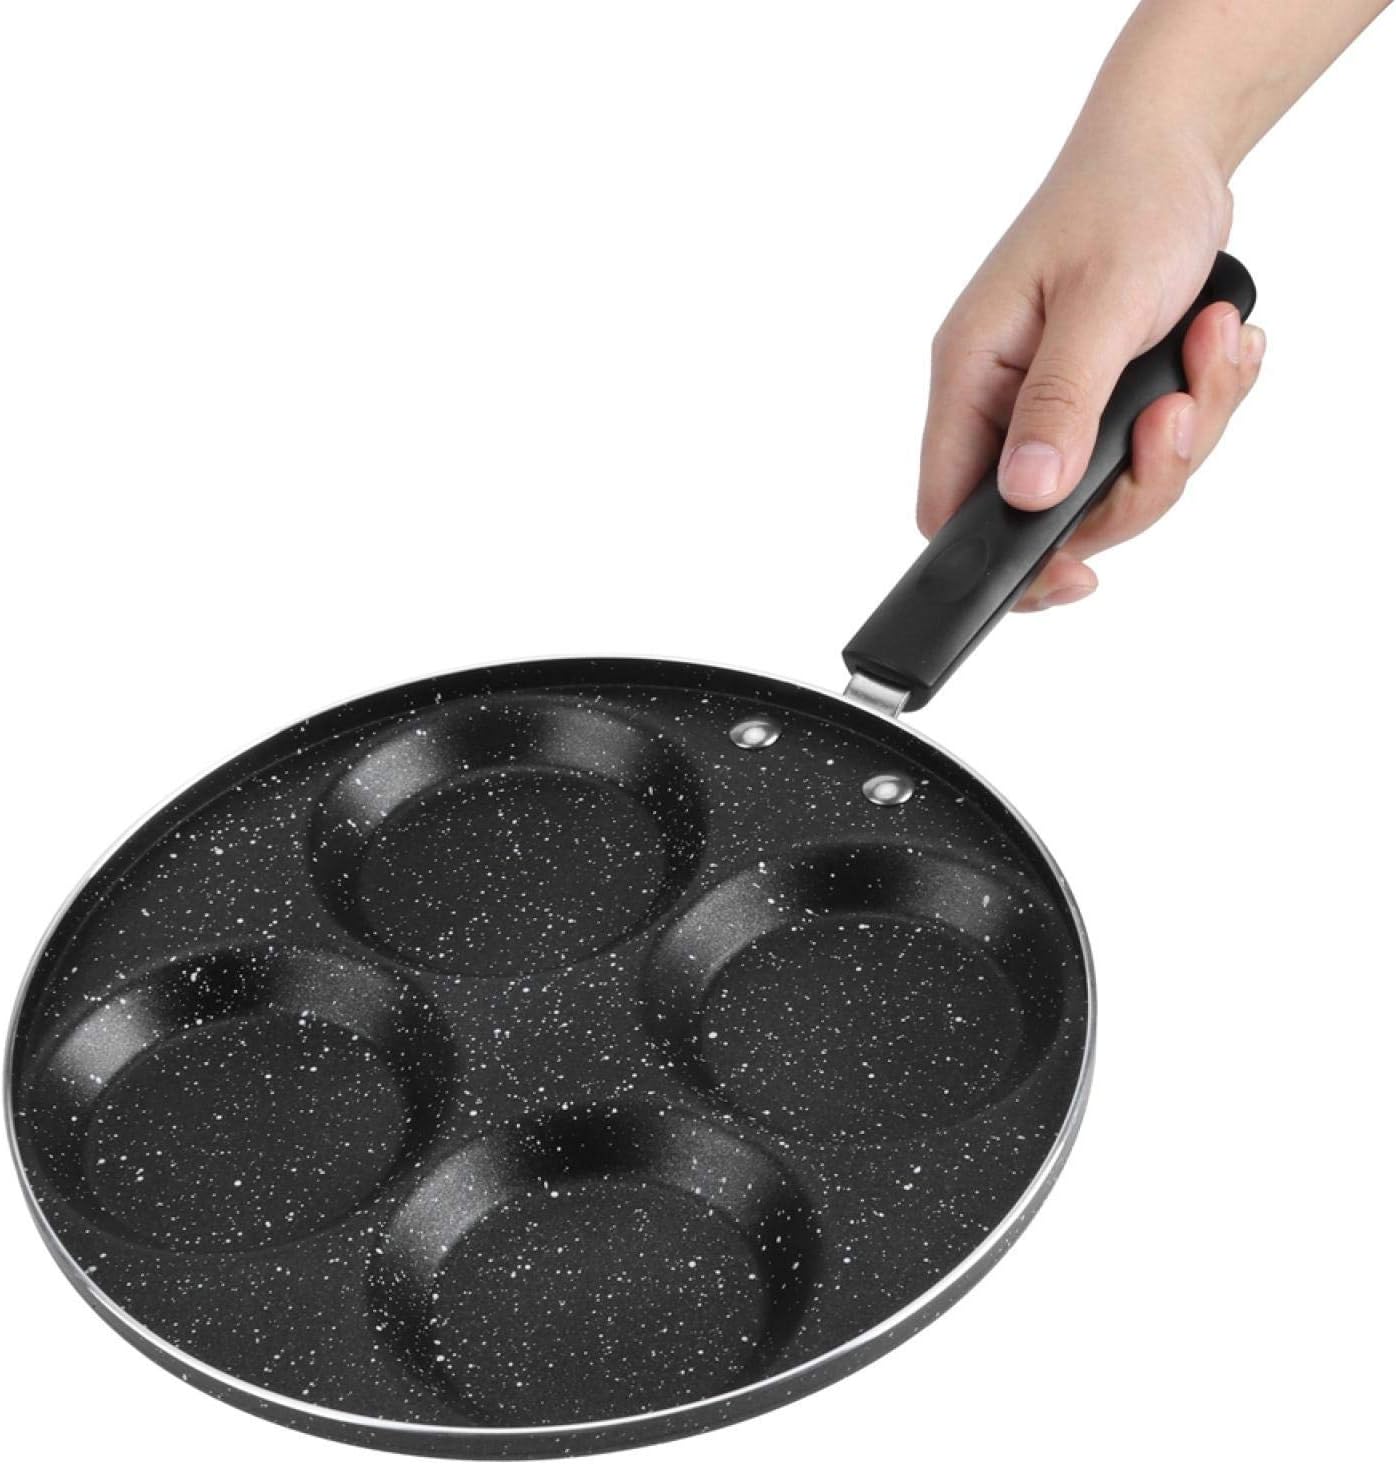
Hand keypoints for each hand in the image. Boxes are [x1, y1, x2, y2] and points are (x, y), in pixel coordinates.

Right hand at [918, 133, 1265, 609]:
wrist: (1175, 150)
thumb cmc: (1122, 202)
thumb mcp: (1097, 305)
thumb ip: (1059, 404)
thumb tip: (1029, 494)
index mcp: (970, 376)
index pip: (949, 506)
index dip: (1003, 559)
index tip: (1073, 575)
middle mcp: (1003, 401)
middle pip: (1050, 513)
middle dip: (1136, 480)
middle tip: (1174, 416)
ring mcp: (1054, 404)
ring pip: (1113, 486)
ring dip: (1182, 437)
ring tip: (1211, 351)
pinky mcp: (1102, 401)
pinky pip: (1150, 451)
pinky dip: (1200, 412)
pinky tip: (1215, 349)